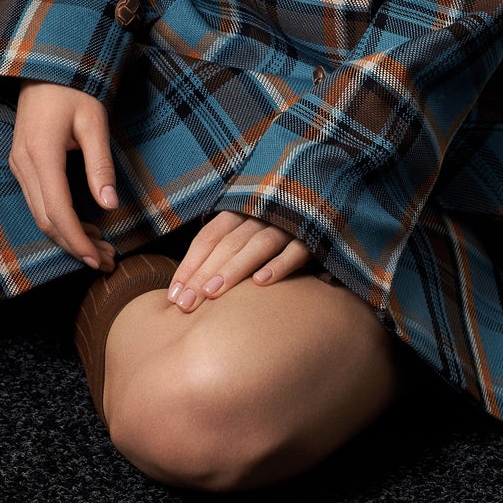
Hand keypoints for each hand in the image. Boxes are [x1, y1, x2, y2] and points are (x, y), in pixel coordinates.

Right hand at [10, 80, 119, 273]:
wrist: (45, 64)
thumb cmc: (74, 87)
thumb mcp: (94, 121)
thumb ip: (100, 165)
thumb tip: (109, 204)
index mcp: (41, 154)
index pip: (58, 212)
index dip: (78, 240)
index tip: (99, 258)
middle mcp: (23, 163)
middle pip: (46, 220)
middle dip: (76, 245)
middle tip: (106, 260)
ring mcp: (18, 163)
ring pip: (40, 214)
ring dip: (68, 236)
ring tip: (100, 248)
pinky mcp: (21, 162)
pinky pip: (38, 201)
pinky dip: (59, 219)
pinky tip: (83, 226)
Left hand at [165, 209, 312, 310]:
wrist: (329, 198)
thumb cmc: (279, 227)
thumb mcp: (250, 229)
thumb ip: (225, 249)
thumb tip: (189, 286)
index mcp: (241, 208)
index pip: (209, 236)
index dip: (190, 264)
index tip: (173, 295)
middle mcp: (261, 212)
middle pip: (227, 243)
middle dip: (204, 274)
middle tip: (185, 305)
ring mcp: (288, 222)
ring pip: (257, 245)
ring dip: (234, 269)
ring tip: (214, 294)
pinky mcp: (315, 234)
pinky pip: (296, 249)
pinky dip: (279, 264)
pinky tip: (261, 283)